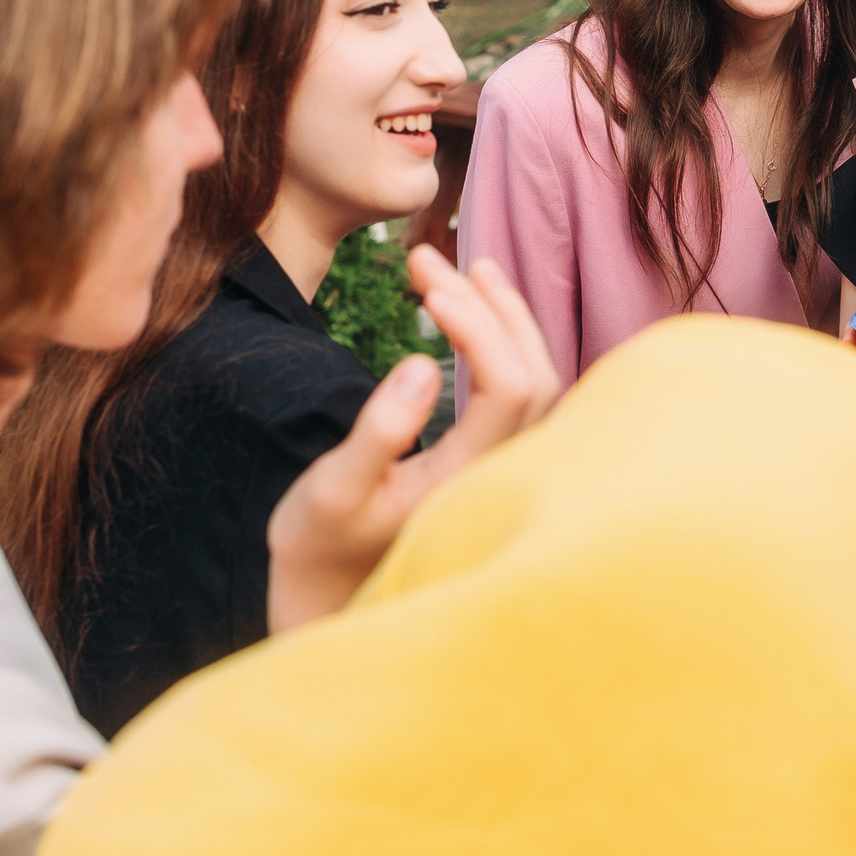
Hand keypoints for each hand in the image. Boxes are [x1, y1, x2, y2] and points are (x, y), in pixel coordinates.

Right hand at [266, 248, 561, 630]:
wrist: (325, 597)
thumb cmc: (320, 547)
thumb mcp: (333, 490)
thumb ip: (380, 430)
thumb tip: (424, 362)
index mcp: (466, 480)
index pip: (508, 387)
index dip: (478, 327)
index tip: (426, 289)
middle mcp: (498, 474)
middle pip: (532, 373)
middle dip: (486, 306)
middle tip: (422, 259)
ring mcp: (498, 469)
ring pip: (535, 381)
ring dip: (502, 317)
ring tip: (461, 266)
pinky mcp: (486, 463)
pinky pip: (519, 393)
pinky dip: (501, 342)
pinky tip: (473, 311)